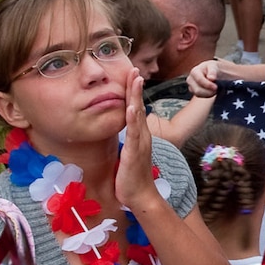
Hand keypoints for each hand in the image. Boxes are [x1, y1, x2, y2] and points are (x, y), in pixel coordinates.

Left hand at [115, 73, 158, 210]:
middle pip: (138, 106)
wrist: (141, 196)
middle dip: (136, 87)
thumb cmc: (132, 177)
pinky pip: (134, 133)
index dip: (133, 92)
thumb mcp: (128, 153)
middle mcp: (143, 136)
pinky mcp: (134, 152)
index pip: (135, 108)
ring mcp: (140, 143)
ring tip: (135, 79)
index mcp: (140, 135)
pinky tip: (131, 107)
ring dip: (136, 97)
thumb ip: (127, 139)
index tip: (132, 75)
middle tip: (135, 68)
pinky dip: (133, 119)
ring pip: (137, 115)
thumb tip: (122, 130)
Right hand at [187, 60, 220, 98]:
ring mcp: (190, 86)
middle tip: (216, 88)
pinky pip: (200, 96)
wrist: (212, 72)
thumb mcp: (214, 67)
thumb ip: (213, 71)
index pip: (199, 80)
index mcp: (194, 71)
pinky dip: (207, 95)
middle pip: (197, 90)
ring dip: (208, 93)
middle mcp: (190, 79)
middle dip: (208, 91)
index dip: (208, 85)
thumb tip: (211, 78)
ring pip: (198, 94)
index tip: (216, 87)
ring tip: (214, 89)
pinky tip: (211, 90)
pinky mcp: (193, 91)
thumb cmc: (213, 68)